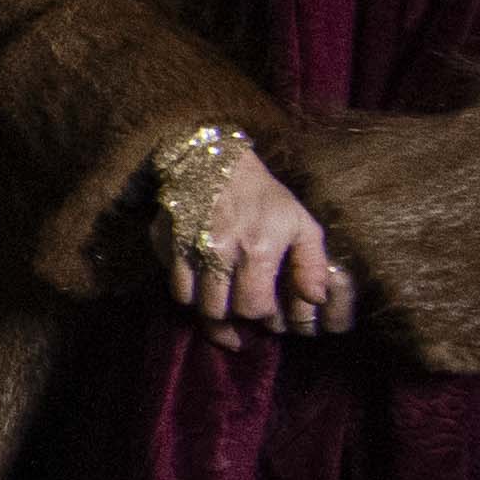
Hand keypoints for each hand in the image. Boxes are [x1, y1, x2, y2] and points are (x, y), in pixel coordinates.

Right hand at [163, 134, 355, 340]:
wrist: (214, 162)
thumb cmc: (263, 196)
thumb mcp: (300, 223)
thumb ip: (312, 264)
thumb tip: (316, 299)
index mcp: (256, 248)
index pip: (253, 306)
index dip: (260, 314)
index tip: (264, 308)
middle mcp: (218, 252)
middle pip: (218, 311)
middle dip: (232, 318)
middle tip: (241, 313)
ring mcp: (185, 248)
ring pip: (191, 303)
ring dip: (207, 308)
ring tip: (222, 304)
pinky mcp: (163, 242)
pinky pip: (172, 282)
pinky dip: (187, 290)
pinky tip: (202, 284)